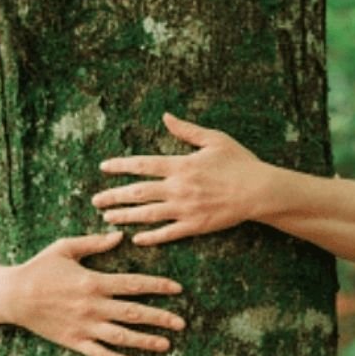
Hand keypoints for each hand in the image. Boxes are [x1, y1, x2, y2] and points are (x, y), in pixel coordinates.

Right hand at [0, 231, 184, 355]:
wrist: (11, 295)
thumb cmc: (39, 268)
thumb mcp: (65, 248)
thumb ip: (94, 243)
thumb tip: (119, 236)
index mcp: (93, 281)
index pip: (134, 284)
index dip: (158, 286)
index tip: (178, 289)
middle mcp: (92, 305)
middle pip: (134, 312)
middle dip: (161, 317)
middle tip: (182, 322)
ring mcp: (83, 325)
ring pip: (121, 336)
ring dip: (145, 341)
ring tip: (166, 345)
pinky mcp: (73, 341)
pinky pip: (98, 353)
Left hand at [93, 112, 271, 245]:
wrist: (259, 190)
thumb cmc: (239, 163)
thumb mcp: (214, 139)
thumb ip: (187, 130)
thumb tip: (166, 116)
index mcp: (181, 165)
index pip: (142, 165)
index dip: (121, 166)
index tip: (103, 168)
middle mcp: (178, 187)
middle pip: (138, 192)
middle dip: (114, 196)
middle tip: (95, 200)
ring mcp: (185, 208)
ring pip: (148, 214)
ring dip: (125, 216)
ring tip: (107, 218)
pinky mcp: (195, 225)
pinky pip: (168, 233)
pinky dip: (151, 237)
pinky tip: (137, 239)